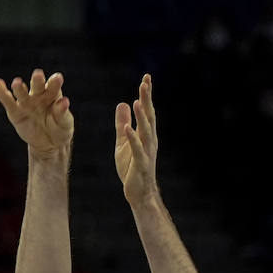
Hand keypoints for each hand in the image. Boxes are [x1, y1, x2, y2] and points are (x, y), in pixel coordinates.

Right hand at [0, 68, 72, 156]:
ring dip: (19, 88)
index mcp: (52, 94)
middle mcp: (38, 95)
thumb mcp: (65, 123)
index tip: (58, 78)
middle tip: (38, 75)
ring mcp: (26, 103)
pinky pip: (8, 102)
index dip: (55, 83)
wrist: (49, 144)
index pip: (53, 86)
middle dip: (37, 80)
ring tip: (17, 83)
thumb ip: (62, 112)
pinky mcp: (15, 113)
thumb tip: (64, 101)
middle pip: (37, 85)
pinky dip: (3, 93)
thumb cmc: (60, 129)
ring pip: (21, 93)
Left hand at [115, 73, 158, 205]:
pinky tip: (128, 129)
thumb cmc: (131, 169)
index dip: (146, 95)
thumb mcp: (123, 143)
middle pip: (149, 117)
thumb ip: (123, 123)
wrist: (139, 195)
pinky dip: (132, 139)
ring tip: (138, 101)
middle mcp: (149, 141)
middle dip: (147, 100)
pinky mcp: (140, 165)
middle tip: (145, 82)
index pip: (147, 111)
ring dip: (142, 117)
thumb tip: (123, 103)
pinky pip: (137, 150)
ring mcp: (146, 153)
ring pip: (146, 132)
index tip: (146, 77)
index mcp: (146, 135)